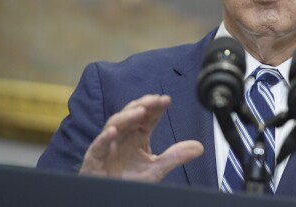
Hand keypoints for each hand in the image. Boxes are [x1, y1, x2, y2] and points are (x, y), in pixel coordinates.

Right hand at [79, 94, 203, 181]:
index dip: (156, 108)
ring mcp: (108, 144)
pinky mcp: (95, 156)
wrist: (110, 196)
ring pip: (115, 124)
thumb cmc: (128, 179)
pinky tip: (113, 132)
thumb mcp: (156, 169)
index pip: (148, 117)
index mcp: (137, 135)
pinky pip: (99, 145)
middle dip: (143, 105)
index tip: (166, 100)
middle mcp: (123, 135)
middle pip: (132, 114)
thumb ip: (175, 156)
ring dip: (127, 117)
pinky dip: (105, 138)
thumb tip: (200, 147)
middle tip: (155, 99)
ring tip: (140, 111)